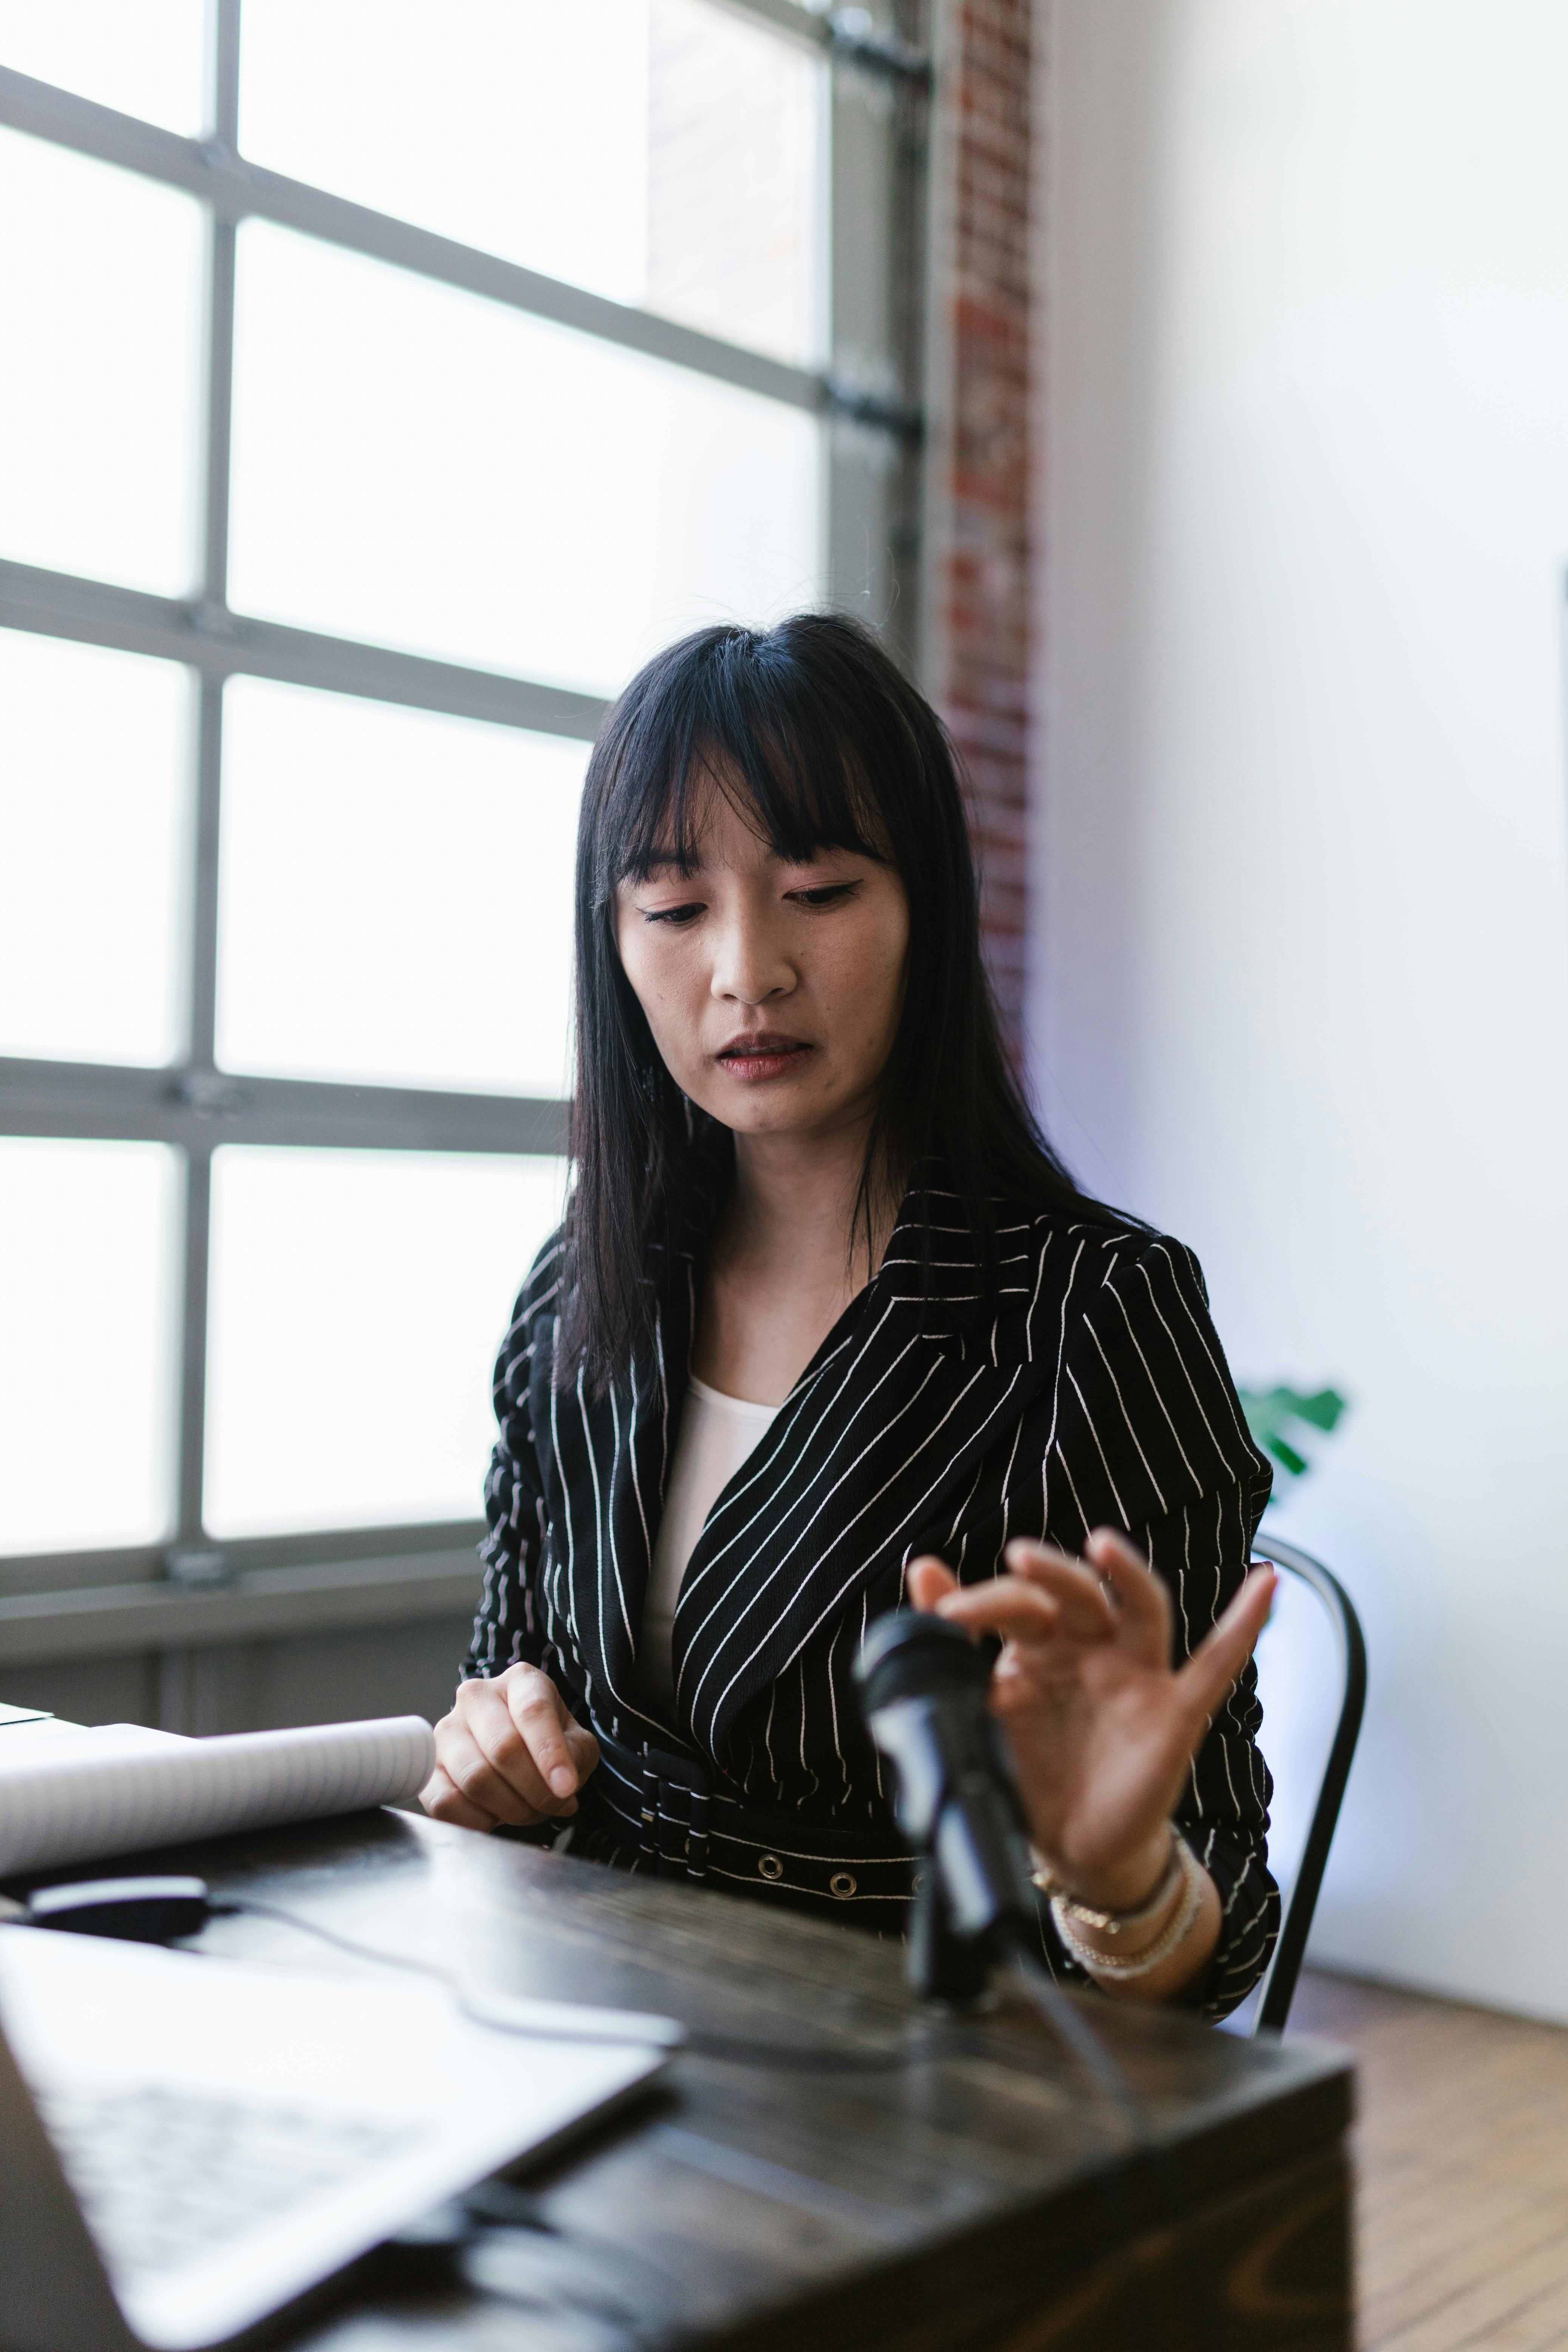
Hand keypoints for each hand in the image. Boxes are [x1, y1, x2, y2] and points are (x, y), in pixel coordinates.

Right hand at [420, 1663, 599, 1831]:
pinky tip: (496, 1817)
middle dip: (534, 1789)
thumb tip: (560, 1787)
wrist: (514, 1752)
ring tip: (528, 1811)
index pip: (532, 1712)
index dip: (550, 1754)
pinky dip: (477, 1821)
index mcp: (519, 1680)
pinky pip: (445, 1803)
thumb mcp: (576, 1743)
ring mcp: (446, 1731)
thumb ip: (575, 1757)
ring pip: (475, 1778)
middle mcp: (475, 1697)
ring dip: (510, 1808)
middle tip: (552, 1805)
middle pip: (503, 1748)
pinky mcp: (427, 1767)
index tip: (567, 1788)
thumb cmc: (546, 1743)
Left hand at [907, 1529, 1273, 1914]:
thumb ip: (950, 1643)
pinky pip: (1217, 1663)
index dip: (983, 1602)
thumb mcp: (978, 1710)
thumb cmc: (1029, 1776)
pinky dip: (1245, 1622)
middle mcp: (1090, 1651)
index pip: (1018, 1605)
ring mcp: (1136, 1677)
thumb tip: (922, 1570)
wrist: (1071, 1853)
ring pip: (1140, 1607)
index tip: (946, 1614)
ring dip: (1126, 1572)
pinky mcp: (1175, 1713)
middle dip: (1049, 1572)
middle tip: (1017, 1558)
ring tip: (1101, 1545)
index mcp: (1039, 1650)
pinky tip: (1265, 1582)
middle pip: (1077, 1593)